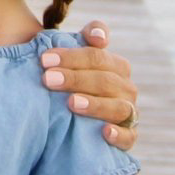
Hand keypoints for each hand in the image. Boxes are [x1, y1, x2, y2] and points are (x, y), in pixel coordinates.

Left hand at [40, 21, 137, 150]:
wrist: (76, 120)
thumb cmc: (74, 83)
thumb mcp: (74, 60)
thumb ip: (86, 39)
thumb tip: (99, 38)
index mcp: (116, 65)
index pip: (97, 56)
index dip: (72, 56)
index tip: (45, 59)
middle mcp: (126, 88)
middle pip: (105, 80)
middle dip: (75, 79)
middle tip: (48, 79)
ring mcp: (129, 112)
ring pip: (118, 107)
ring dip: (95, 104)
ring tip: (72, 103)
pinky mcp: (129, 137)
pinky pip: (128, 137)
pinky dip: (118, 135)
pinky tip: (104, 132)